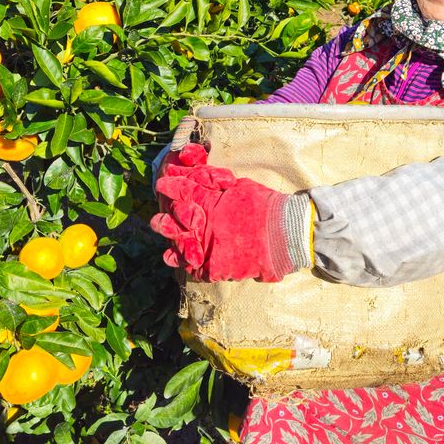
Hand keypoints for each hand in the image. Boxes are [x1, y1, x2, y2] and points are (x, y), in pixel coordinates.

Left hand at [151, 146, 313, 281]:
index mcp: (209, 202)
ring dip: (173, 246)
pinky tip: (183, 266)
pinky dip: (189, 266)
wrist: (286, 233)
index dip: (172, 187)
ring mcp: (207, 248)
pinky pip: (195, 269)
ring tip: (167, 250)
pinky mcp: (215, 268)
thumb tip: (197, 174)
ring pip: (181, 247)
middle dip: (165, 220)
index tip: (163, 184)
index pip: (184, 192)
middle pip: (176, 222)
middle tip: (157, 220)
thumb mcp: (238, 186)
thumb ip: (215, 183)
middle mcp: (203, 225)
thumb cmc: (264, 205)